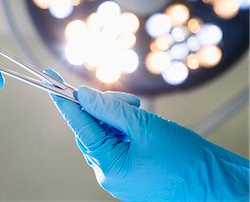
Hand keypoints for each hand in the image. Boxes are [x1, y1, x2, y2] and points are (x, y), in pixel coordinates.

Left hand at [46, 69, 248, 200]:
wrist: (216, 184)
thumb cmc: (185, 160)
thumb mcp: (144, 126)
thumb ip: (109, 109)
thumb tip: (83, 95)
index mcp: (108, 166)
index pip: (79, 126)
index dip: (65, 101)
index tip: (51, 82)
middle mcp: (108, 173)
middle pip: (92, 128)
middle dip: (104, 108)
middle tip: (127, 101)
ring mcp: (119, 174)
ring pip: (105, 134)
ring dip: (117, 117)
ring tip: (140, 112)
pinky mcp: (129, 171)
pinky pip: (117, 144)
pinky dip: (124, 128)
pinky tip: (140, 122)